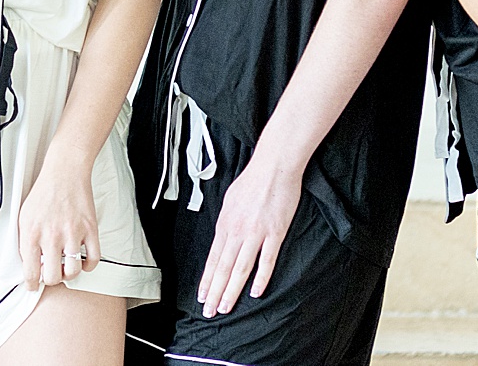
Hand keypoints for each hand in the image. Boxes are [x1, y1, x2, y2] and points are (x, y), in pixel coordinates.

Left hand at [16, 155, 100, 291]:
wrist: (65, 172)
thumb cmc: (44, 193)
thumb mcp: (24, 217)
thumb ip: (25, 242)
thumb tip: (30, 264)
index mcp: (32, 234)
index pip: (30, 272)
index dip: (32, 284)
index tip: (34, 286)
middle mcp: (52, 236)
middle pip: (53, 277)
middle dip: (52, 279)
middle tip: (52, 272)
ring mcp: (72, 233)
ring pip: (73, 272)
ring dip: (69, 274)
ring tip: (66, 266)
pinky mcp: (90, 229)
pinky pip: (93, 259)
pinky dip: (88, 266)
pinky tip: (82, 260)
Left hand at [196, 152, 302, 316]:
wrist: (273, 166)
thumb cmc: (252, 180)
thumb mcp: (230, 201)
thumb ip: (226, 222)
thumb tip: (222, 238)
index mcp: (225, 224)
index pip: (213, 258)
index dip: (207, 280)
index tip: (202, 296)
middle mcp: (237, 231)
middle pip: (223, 268)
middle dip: (215, 292)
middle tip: (209, 311)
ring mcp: (255, 233)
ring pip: (240, 268)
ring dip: (231, 290)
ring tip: (226, 307)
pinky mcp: (275, 233)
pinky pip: (266, 260)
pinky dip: (260, 278)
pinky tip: (255, 292)